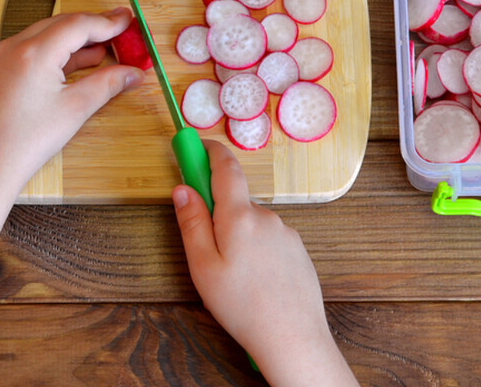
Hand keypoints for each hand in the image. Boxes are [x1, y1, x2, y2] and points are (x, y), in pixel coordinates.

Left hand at [0, 7, 145, 192]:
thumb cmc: (27, 142)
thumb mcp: (75, 109)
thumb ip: (108, 84)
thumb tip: (135, 73)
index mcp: (33, 52)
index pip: (77, 25)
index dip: (107, 22)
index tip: (128, 20)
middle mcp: (12, 47)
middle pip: (60, 24)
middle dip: (91, 26)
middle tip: (119, 29)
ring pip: (43, 35)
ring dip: (73, 40)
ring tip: (102, 47)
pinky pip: (28, 50)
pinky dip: (53, 52)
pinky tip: (72, 62)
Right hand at [172, 140, 357, 385]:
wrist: (292, 337)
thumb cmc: (243, 306)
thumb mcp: (203, 266)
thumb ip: (192, 223)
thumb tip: (182, 190)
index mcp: (240, 216)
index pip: (226, 168)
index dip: (211, 152)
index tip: (197, 144)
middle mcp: (267, 217)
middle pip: (237, 201)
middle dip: (218, 213)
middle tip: (206, 247)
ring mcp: (286, 233)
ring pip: (252, 224)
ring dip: (238, 237)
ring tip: (233, 278)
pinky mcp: (298, 251)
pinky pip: (269, 240)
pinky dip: (257, 251)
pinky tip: (254, 281)